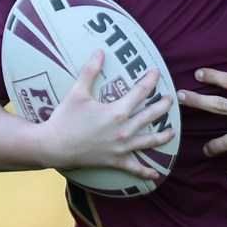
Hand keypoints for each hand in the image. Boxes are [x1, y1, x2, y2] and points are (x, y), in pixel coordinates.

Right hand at [38, 50, 175, 178]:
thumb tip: (100, 51)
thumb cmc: (65, 118)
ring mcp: (121, 147)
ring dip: (162, 136)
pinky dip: (145, 172)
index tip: (157, 72)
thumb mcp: (77, 92)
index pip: (140, 92)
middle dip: (162, 106)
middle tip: (171, 99)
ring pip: (148, 141)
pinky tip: (156, 175)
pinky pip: (134, 168)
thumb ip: (90, 71)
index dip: (150, 80)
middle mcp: (124, 130)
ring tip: (172, 131)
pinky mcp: (115, 161)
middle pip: (150, 116)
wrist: (54, 145)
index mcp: (117, 111)